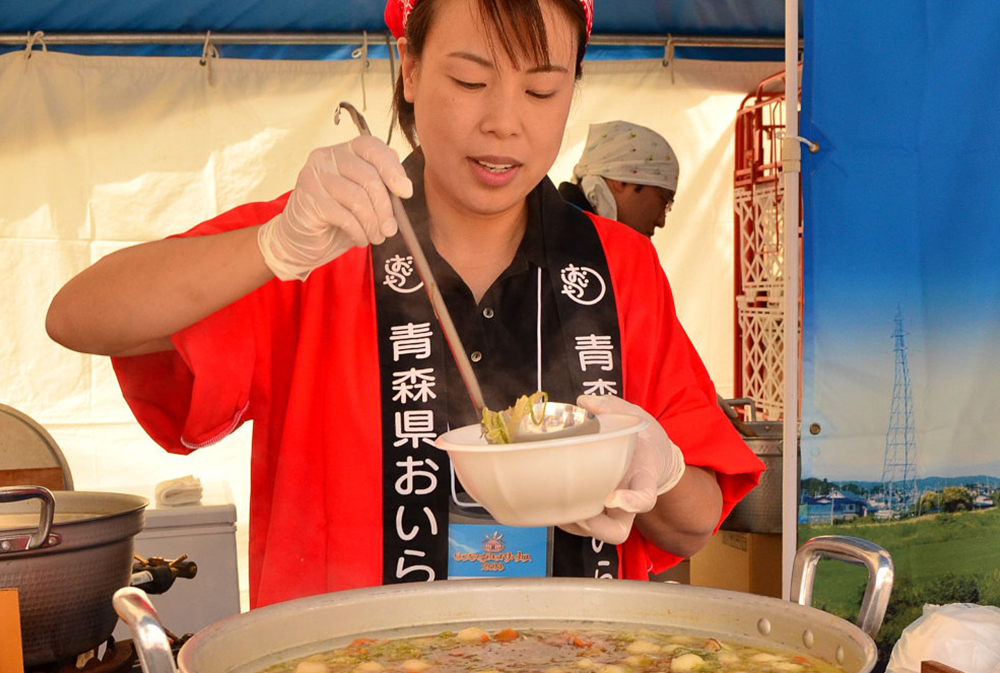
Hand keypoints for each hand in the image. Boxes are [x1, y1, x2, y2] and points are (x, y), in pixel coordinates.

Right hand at [258, 135, 412, 280]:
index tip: (406, 192)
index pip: (372, 147)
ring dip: (373, 223)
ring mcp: (314, 175)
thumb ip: (382, 186)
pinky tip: (360, 239)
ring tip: (376, 237)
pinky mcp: (308, 198)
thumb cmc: (337, 218)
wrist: (301, 240)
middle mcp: (327, 156)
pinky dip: (359, 232)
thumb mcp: (364, 199)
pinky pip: (345, 216)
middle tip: (390, 230)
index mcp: (345, 150)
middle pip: (369, 176)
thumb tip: (404, 187)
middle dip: (386, 208)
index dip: (392, 168)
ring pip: (358, 198)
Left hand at [558, 395, 685, 544]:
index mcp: (644, 476)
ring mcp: (614, 509)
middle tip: (576, 511)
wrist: (653, 455)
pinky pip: (584, 524)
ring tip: (556, 504)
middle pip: (618, 532)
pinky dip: (568, 518)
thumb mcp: (634, 416)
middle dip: (595, 527)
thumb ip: (612, 407)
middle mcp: (629, 499)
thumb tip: (584, 401)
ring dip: (576, 525)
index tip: (612, 497)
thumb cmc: (643, 437)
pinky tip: (552, 499)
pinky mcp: (599, 508)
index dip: (631, 503)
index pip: (645, 498)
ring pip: (598, 533)